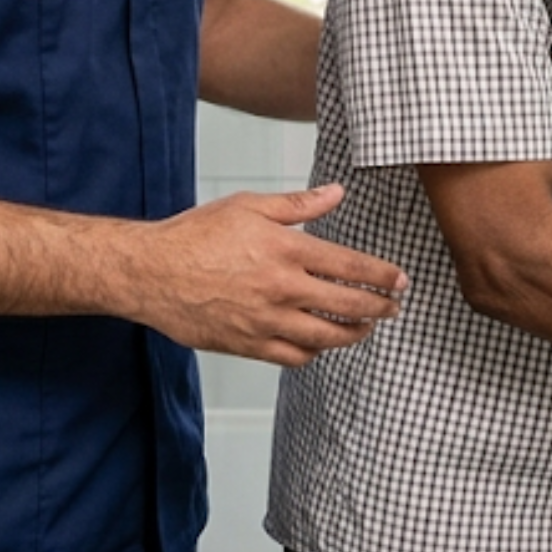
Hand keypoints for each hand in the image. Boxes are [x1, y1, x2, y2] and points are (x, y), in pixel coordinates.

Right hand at [123, 184, 406, 365]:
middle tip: (393, 307)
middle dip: (379, 308)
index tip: (400, 280)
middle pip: (347, 306)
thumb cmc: (195, 235)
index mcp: (287, 250)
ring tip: (365, 328)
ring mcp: (266, 321)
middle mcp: (282, 289)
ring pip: (326, 338)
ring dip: (353, 334)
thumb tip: (336, 193)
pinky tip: (319, 344)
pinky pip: (294, 358)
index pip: (351, 267)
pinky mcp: (248, 345)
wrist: (151, 273)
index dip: (382, 276)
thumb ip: (298, 204)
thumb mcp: (248, 206)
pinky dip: (314, 352)